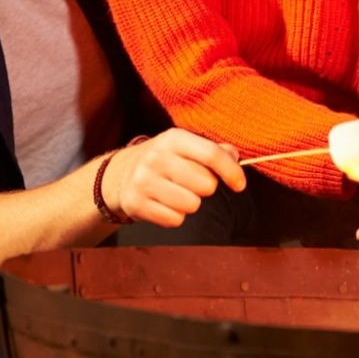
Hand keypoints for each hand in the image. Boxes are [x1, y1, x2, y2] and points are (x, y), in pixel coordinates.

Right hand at [106, 128, 246, 226]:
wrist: (119, 174)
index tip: (239, 184)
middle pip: (206, 185)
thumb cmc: (163, 160)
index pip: (212, 155)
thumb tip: (235, 158)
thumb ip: (214, 150)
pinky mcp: (135, 203)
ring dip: (190, 203)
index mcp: (173, 138)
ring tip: (176, 193)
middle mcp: (156, 157)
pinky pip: (175, 220)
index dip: (232, 172)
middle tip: (191, 183)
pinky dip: (174, 216)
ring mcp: (143, 181)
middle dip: (205, 188)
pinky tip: (164, 204)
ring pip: (192, 205)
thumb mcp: (185, 147)